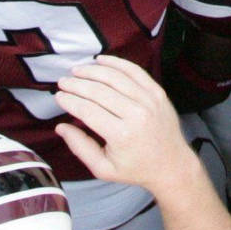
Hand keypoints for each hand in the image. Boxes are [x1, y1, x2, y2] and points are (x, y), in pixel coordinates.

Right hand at [55, 54, 198, 193]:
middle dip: (77, 84)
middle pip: (99, 91)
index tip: (58, 96)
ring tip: (77, 70)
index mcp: (121, 135)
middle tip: (63, 81)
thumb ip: (80, 147)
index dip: (70, 101)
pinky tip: (101, 60)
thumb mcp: (103, 169)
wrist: (172, 165)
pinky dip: (117, 63)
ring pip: (116, 77)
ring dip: (93, 71)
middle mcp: (136, 114)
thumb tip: (61, 127)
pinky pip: (135, 72)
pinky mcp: (158, 93)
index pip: (88, 110)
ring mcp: (149, 101)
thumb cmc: (135, 169)